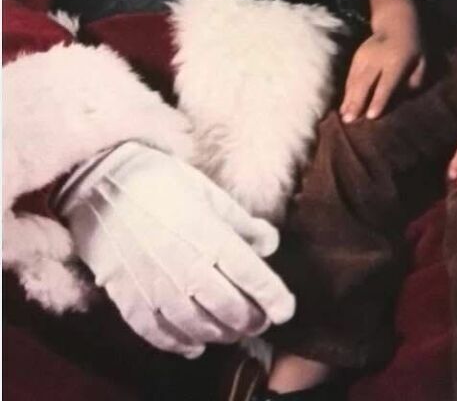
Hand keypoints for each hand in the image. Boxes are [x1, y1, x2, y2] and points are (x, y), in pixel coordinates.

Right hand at [57, 142, 295, 357]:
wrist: (101, 185)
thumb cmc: (159, 181)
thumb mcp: (207, 191)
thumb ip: (240, 222)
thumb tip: (269, 244)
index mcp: (209, 237)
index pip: (252, 277)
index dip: (274, 297)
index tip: (286, 309)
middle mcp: (186, 268)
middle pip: (231, 310)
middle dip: (252, 319)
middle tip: (261, 319)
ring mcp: (157, 289)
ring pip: (200, 328)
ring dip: (222, 334)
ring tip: (232, 330)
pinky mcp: (130, 300)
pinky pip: (161, 335)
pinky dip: (182, 345)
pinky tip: (195, 344)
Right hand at [340, 5, 425, 122]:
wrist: (397, 23)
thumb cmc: (413, 49)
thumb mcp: (422, 63)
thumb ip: (414, 82)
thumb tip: (403, 99)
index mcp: (396, 60)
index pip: (386, 83)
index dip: (379, 99)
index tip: (371, 116)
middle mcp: (377, 58)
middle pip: (365, 82)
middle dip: (357, 102)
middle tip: (350, 121)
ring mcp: (364, 56)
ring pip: (355, 80)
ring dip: (349, 99)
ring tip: (345, 117)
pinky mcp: (357, 56)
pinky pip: (350, 76)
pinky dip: (347, 91)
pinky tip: (343, 105)